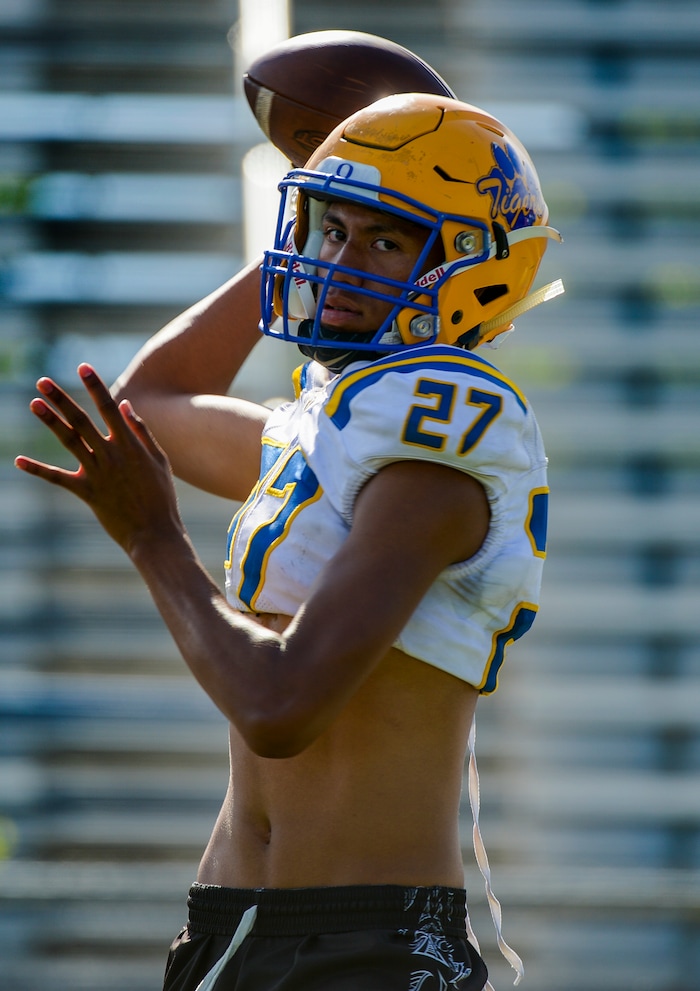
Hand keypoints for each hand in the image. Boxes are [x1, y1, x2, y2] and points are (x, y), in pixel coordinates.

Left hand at [15, 363, 183, 554]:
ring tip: (33, 403)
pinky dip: (37, 469)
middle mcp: (112, 455)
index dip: (95, 386)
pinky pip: (57, 478)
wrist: (154, 533)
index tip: (82, 367)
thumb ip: (141, 431)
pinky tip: (17, 460)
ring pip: (69, 441)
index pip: (110, 408)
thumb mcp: (159, 460)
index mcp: (130, 445)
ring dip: (50, 421)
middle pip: (82, 421)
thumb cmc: (161, 497)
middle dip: (61, 399)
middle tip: (42, 381)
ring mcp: (98, 474)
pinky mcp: (87, 493)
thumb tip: (125, 405)